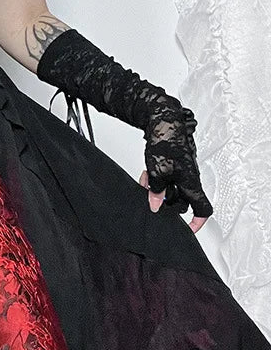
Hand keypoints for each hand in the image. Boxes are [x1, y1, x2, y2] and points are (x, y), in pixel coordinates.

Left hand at [139, 102, 212, 232]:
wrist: (163, 119)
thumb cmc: (165, 142)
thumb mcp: (157, 171)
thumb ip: (157, 191)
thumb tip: (156, 206)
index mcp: (190, 182)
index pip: (202, 208)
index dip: (197, 222)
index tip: (189, 230)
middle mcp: (189, 177)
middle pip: (183, 200)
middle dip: (167, 202)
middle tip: (153, 199)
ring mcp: (182, 170)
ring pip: (170, 188)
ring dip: (157, 188)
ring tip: (146, 182)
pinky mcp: (174, 163)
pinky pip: (165, 177)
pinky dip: (154, 178)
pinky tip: (146, 174)